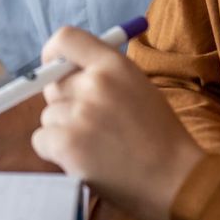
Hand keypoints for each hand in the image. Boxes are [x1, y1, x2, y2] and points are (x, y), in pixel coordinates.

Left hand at [29, 26, 206, 219]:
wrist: (178, 181)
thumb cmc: (161, 138)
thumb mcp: (138, 88)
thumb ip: (103, 76)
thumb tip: (64, 73)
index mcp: (114, 64)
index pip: (65, 38)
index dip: (53, 55)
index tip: (55, 70)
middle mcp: (94, 83)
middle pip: (52, 84)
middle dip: (63, 103)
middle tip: (90, 124)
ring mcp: (79, 114)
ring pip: (48, 116)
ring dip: (63, 132)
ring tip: (97, 148)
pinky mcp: (67, 144)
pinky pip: (41, 140)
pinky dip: (56, 153)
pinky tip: (85, 160)